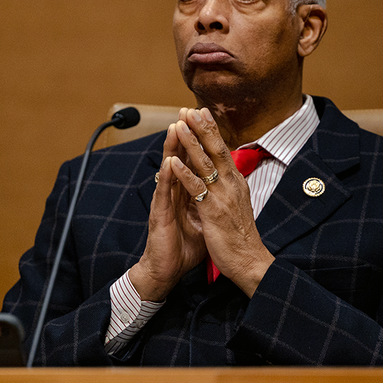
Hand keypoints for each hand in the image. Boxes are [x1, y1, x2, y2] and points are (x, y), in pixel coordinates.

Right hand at [129, 122, 206, 301]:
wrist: (167, 271)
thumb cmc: (184, 247)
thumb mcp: (204, 222)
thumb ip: (209, 205)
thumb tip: (222, 197)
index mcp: (187, 193)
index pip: (193, 162)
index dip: (198, 142)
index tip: (206, 122)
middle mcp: (175, 193)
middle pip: (180, 158)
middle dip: (185, 135)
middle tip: (187, 111)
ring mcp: (165, 202)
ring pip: (169, 170)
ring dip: (172, 148)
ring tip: (175, 126)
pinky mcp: (160, 215)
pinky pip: (164, 193)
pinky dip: (167, 176)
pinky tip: (169, 162)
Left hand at [171, 107, 274, 296]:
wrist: (249, 261)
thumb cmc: (241, 236)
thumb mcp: (238, 205)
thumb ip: (231, 188)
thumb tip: (228, 173)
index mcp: (237, 183)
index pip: (223, 150)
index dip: (211, 131)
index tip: (201, 112)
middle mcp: (232, 185)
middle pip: (216, 150)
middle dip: (202, 128)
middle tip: (189, 109)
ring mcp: (223, 197)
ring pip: (205, 164)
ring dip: (191, 143)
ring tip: (179, 126)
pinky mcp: (212, 211)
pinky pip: (196, 189)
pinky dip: (184, 173)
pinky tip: (173, 162)